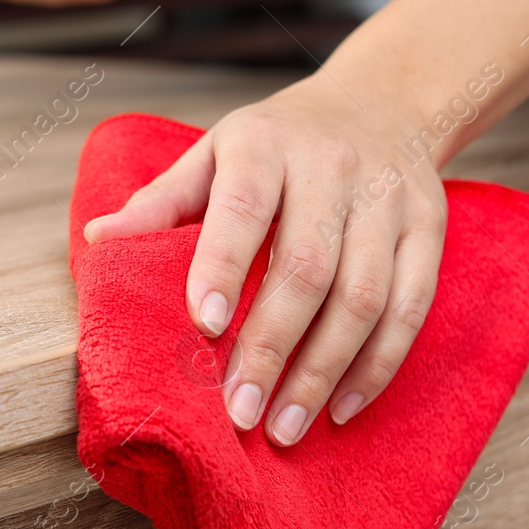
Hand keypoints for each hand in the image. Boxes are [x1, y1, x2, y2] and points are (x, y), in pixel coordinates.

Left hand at [83, 76, 447, 445]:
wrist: (382, 102)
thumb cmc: (278, 142)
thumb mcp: (214, 152)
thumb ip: (162, 201)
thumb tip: (99, 239)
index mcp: (265, 144)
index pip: (243, 205)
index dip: (223, 264)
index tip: (202, 325)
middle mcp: (333, 167)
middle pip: (306, 265)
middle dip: (271, 345)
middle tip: (239, 410)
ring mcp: (389, 198)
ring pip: (363, 296)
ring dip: (322, 370)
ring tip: (284, 426)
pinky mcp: (429, 228)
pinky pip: (410, 307)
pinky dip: (375, 365)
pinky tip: (340, 407)